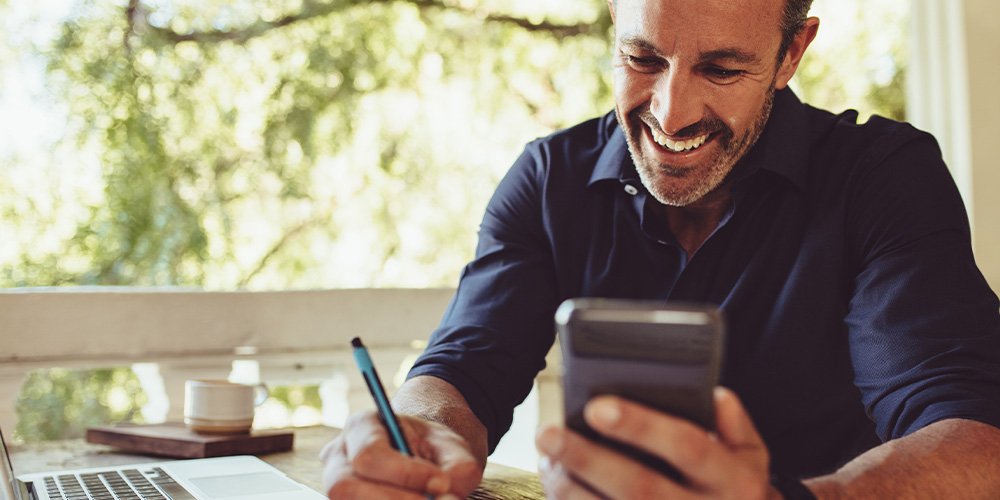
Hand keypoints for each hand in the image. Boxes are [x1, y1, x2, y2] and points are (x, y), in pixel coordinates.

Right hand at [320, 410, 481, 498]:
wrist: (426, 456)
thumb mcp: (454, 450)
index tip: (440, 484)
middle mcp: (338, 454)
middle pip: (345, 486)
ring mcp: (335, 482)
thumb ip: (457, 470)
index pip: (370, 453)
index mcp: (362, 425)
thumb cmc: (435, 448)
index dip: (404, 474)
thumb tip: (445, 497)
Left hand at [536, 387, 776, 498]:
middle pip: (639, 487)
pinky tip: (558, 484)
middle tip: (549, 433)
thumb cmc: (736, 493)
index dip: (642, 426)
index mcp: (733, 482)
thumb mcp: (753, 460)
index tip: (597, 406)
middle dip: (588, 459)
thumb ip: (735, 427)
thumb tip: (716, 396)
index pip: (687, 447)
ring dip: (572, 489)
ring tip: (547, 460)